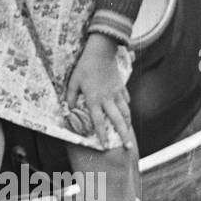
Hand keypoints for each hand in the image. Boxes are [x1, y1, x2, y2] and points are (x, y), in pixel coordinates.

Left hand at [65, 35, 134, 150]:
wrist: (101, 52)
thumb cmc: (84, 67)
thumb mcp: (73, 81)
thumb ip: (71, 96)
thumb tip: (70, 109)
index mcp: (94, 100)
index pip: (98, 122)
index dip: (101, 135)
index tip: (105, 146)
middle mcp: (107, 99)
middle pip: (117, 121)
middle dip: (123, 136)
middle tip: (128, 147)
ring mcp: (116, 93)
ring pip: (125, 112)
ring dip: (128, 124)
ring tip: (129, 133)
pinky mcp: (121, 87)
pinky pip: (126, 100)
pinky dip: (127, 108)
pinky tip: (126, 113)